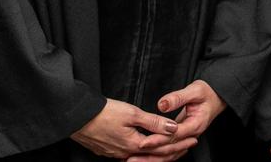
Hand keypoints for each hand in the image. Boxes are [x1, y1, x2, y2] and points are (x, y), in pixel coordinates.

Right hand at [72, 98, 194, 159]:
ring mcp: (117, 154)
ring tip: (172, 148)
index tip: (192, 138)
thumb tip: (173, 128)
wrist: (77, 118)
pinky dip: (145, 153)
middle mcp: (127, 153)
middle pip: (156, 155)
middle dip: (174, 150)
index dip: (179, 143)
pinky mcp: (108, 151)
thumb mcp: (131, 113)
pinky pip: (132, 156)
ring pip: (144, 157)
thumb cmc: (103, 113)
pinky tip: (146, 150)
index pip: (163, 147)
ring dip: (160, 153)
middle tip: (189, 145)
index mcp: (135, 145)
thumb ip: (154, 122)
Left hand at [125, 80, 224, 160]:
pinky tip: (145, 157)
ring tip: (134, 161)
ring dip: (152, 159)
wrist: (217, 96)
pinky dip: (157, 154)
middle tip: (133, 157)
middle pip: (170, 150)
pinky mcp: (182, 137)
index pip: (174, 136)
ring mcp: (187, 138)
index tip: (143, 142)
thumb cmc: (207, 92)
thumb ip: (178, 98)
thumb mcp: (195, 90)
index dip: (158, 139)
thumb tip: (161, 105)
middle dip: (151, 154)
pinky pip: (169, 149)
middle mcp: (191, 135)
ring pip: (169, 154)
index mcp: (195, 125)